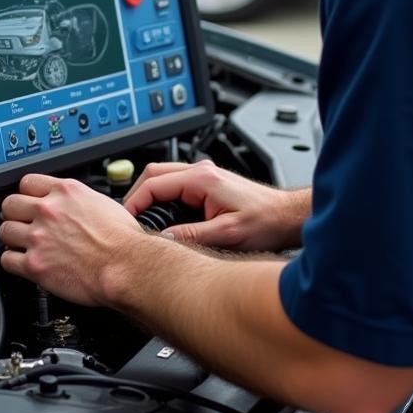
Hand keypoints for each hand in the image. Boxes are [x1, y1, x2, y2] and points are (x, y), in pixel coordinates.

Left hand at [0, 174, 143, 305]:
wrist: (125, 266)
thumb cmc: (121, 239)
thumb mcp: (101, 202)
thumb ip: (77, 200)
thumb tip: (71, 205)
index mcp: (65, 192)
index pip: (27, 182)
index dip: (27, 193)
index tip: (29, 201)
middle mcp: (49, 211)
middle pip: (10, 204)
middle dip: (15, 214)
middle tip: (22, 222)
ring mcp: (39, 237)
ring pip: (5, 231)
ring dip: (13, 238)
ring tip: (23, 244)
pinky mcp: (34, 265)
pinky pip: (7, 260)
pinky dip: (13, 262)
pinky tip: (23, 262)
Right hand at [123, 161, 301, 250]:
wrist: (287, 217)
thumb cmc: (266, 222)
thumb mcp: (226, 235)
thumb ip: (191, 236)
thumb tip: (161, 241)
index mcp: (202, 178)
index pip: (153, 183)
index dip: (134, 203)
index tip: (125, 221)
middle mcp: (201, 171)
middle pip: (154, 174)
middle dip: (137, 196)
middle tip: (128, 221)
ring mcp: (204, 175)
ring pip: (164, 177)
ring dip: (150, 195)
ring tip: (142, 220)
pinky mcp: (208, 183)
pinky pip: (176, 184)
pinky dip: (163, 197)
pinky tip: (162, 216)